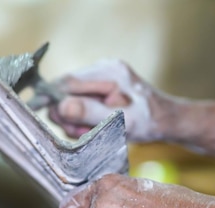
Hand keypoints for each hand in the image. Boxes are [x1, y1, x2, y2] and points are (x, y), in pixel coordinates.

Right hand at [48, 59, 176, 142]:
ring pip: (70, 97)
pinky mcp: (101, 87)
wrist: (166, 121)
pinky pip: (80, 101)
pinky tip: (92, 126)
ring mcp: (102, 77)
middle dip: (67, 113)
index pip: (68, 81)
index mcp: (109, 72)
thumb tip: (60, 106)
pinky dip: (81, 117)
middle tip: (80, 132)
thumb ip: (89, 112)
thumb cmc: (148, 122)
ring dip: (74, 118)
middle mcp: (104, 69)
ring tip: (89, 132)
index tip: (48, 115)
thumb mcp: (119, 121)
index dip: (53, 98)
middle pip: (66, 89)